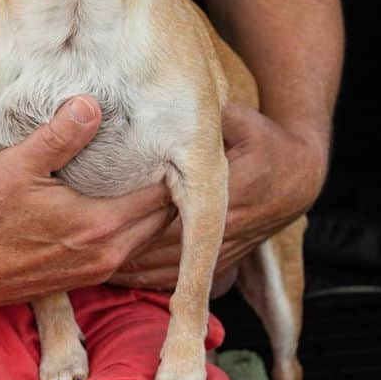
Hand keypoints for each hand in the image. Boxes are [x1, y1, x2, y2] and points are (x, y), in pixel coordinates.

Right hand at [0, 95, 176, 310]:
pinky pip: (130, 248)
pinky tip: (118, 203)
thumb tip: (91, 104)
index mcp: (100, 223)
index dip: (167, 165)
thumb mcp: (18, 165)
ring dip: (152, 208)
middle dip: (166, 186)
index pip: (162, 194)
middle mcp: (109, 252)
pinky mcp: (87, 277)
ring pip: (150, 235)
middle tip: (160, 153)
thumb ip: (60, 135)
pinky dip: (134, 226)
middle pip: (164, 217)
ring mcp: (99, 269)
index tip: (163, 140)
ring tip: (143, 175)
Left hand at [107, 104, 327, 292]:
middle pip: (164, 247)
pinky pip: (184, 278)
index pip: (171, 212)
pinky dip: (153, 281)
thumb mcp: (242, 121)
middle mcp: (225, 227)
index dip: (132, 218)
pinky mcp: (227, 262)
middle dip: (123, 250)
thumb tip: (169, 98)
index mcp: (227, 191)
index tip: (95, 219)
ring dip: (134, 271)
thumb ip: (210, 115)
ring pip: (172, 270)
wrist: (301, 178)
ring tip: (90, 269)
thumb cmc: (266, 142)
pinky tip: (123, 278)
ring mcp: (226, 248)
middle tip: (80, 250)